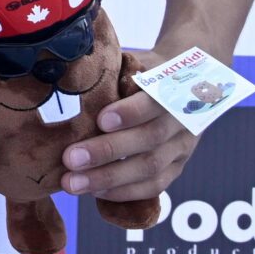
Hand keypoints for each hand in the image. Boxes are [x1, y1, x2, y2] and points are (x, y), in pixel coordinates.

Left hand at [61, 46, 199, 203]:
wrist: (189, 81)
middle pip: (149, 140)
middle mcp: (182, 121)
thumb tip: (66, 73)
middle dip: (108, 151)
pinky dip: (122, 192)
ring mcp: (182, 148)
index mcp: (174, 89)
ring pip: (150, 169)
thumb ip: (113, 71)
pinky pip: (153, 187)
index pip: (155, 102)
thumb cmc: (146, 70)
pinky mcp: (177, 168)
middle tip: (70, 159)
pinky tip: (93, 191)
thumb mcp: (136, 61)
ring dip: (109, 178)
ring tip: (72, 183)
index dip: (130, 113)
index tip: (100, 120)